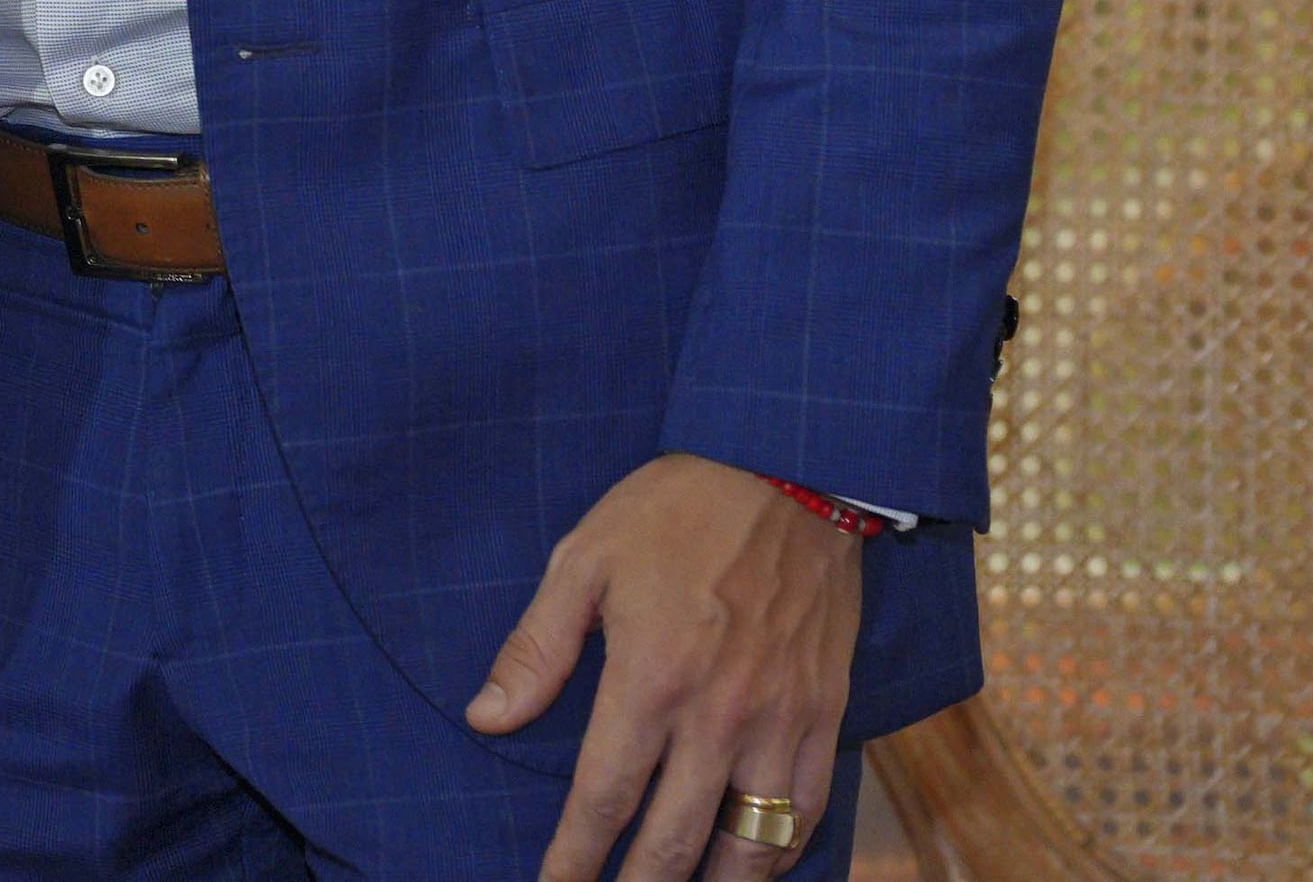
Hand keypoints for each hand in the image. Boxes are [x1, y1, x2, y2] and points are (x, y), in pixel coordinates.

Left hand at [466, 453, 862, 879]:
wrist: (789, 470)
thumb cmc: (675, 510)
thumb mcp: (583, 560)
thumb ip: (537, 648)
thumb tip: (487, 718)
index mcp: (651, 679)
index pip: (604, 800)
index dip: (574, 859)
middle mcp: (718, 716)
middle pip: (675, 843)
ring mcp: (779, 721)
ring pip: (749, 845)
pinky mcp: (825, 714)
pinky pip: (808, 811)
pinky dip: (780, 852)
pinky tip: (752, 867)